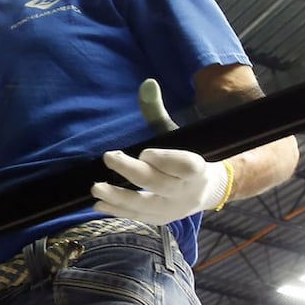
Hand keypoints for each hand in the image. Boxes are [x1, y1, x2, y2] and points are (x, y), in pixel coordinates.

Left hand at [91, 78, 229, 221]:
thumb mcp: (177, 133)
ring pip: (147, 205)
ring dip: (119, 197)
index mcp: (199, 168)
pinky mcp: (163, 220)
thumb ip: (158, 113)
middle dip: (132, 172)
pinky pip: (139, 217)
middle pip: (159, 184)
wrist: (208, 189)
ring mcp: (175, 209)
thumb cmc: (188, 155)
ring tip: (96, 188)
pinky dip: (118, 211)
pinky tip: (98, 204)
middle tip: (109, 158)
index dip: (165, 159)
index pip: (185, 166)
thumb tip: (146, 84)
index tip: (144, 152)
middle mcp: (188, 191)